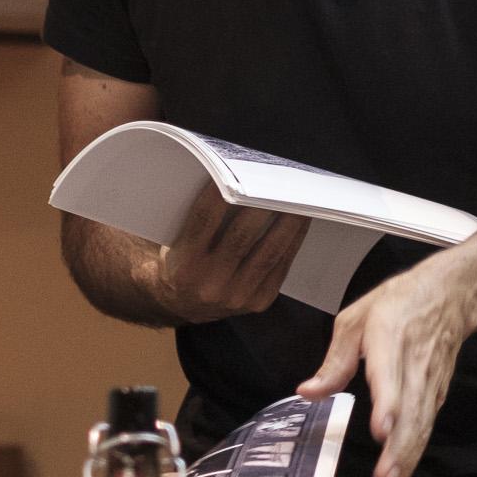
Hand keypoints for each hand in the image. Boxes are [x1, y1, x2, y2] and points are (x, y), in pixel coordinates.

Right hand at [154, 186, 309, 321]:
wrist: (183, 306)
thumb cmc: (181, 263)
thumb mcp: (175, 243)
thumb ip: (197, 220)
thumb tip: (230, 182)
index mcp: (183, 266)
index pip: (203, 221)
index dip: (218, 195)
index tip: (232, 171)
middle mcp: (209, 284)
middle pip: (241, 237)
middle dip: (262, 206)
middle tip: (278, 182)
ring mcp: (236, 297)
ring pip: (267, 253)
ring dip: (288, 223)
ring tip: (299, 200)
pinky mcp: (257, 302)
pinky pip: (279, 268)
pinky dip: (292, 242)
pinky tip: (300, 223)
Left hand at [298, 260, 473, 476]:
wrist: (450, 296)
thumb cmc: (398, 304)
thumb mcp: (355, 319)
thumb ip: (333, 360)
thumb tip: (307, 392)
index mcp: (391, 340)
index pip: (391, 377)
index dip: (388, 406)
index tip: (380, 431)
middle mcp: (414, 366)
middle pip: (410, 414)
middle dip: (396, 452)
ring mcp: (429, 384)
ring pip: (420, 429)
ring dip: (404, 463)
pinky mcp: (435, 397)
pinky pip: (424, 431)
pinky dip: (412, 457)